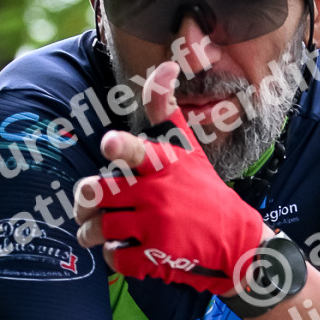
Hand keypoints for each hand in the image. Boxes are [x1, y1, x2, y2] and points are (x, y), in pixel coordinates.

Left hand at [74, 62, 267, 292]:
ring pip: (101, 227)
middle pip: (100, 192)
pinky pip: (118, 256)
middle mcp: (159, 193)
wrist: (237, 240)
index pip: (139, 151)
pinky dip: (113, 256)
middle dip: (83, 202)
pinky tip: (120, 251)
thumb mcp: (188, 149)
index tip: (108, 145)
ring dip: (90, 233)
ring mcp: (159, 226)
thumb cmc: (204, 191)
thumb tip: (165, 63)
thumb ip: (166, 110)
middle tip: (83, 208)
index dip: (121, 147)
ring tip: (90, 234)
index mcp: (164, 165)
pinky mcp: (159, 256)